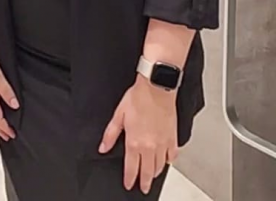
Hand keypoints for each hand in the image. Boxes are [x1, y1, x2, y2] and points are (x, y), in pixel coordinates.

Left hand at [99, 76, 177, 193]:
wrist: (156, 88)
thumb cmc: (138, 98)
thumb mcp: (118, 115)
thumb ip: (110, 134)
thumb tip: (103, 147)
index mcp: (134, 142)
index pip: (131, 168)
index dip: (130, 179)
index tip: (129, 185)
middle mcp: (149, 147)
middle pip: (147, 172)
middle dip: (144, 182)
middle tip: (143, 188)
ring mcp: (162, 144)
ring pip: (160, 166)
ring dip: (155, 173)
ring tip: (152, 176)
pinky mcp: (172, 138)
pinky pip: (172, 155)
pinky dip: (169, 161)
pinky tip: (166, 161)